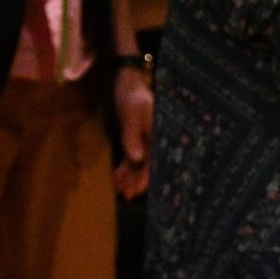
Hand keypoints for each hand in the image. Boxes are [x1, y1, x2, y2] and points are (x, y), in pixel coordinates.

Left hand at [113, 65, 153, 198]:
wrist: (128, 84)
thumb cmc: (133, 97)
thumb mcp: (133, 114)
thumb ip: (133, 135)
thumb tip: (136, 157)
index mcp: (161, 136)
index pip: (155, 162)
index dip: (145, 178)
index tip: (136, 190)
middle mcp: (157, 141)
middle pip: (149, 166)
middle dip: (138, 181)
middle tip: (127, 194)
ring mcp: (147, 141)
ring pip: (140, 164)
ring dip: (131, 176)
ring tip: (121, 189)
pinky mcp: (138, 139)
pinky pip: (133, 157)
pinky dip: (126, 167)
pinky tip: (118, 176)